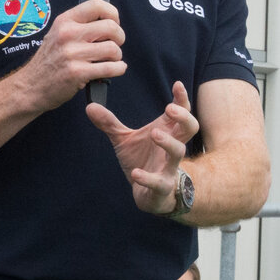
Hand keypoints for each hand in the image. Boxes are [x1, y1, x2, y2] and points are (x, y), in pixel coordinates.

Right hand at [18, 0, 125, 110]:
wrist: (30, 87)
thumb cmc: (48, 62)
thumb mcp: (58, 34)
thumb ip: (79, 26)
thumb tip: (109, 21)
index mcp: (64, 21)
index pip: (97, 5)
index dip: (113, 14)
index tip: (114, 23)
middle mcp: (68, 34)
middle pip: (111, 27)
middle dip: (119, 37)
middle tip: (114, 45)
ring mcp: (73, 54)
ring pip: (114, 49)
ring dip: (117, 57)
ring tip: (109, 61)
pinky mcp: (78, 73)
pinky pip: (111, 68)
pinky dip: (119, 69)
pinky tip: (114, 69)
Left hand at [85, 81, 198, 214]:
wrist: (149, 194)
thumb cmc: (143, 161)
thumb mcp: (124, 140)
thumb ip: (110, 124)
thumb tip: (90, 106)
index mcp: (167, 132)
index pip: (181, 111)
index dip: (181, 98)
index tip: (177, 84)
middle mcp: (172, 147)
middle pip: (190, 128)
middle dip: (184, 117)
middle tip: (169, 109)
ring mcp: (169, 167)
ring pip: (179, 152)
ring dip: (169, 143)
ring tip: (154, 134)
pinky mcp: (162, 186)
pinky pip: (160, 182)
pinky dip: (148, 178)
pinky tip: (136, 173)